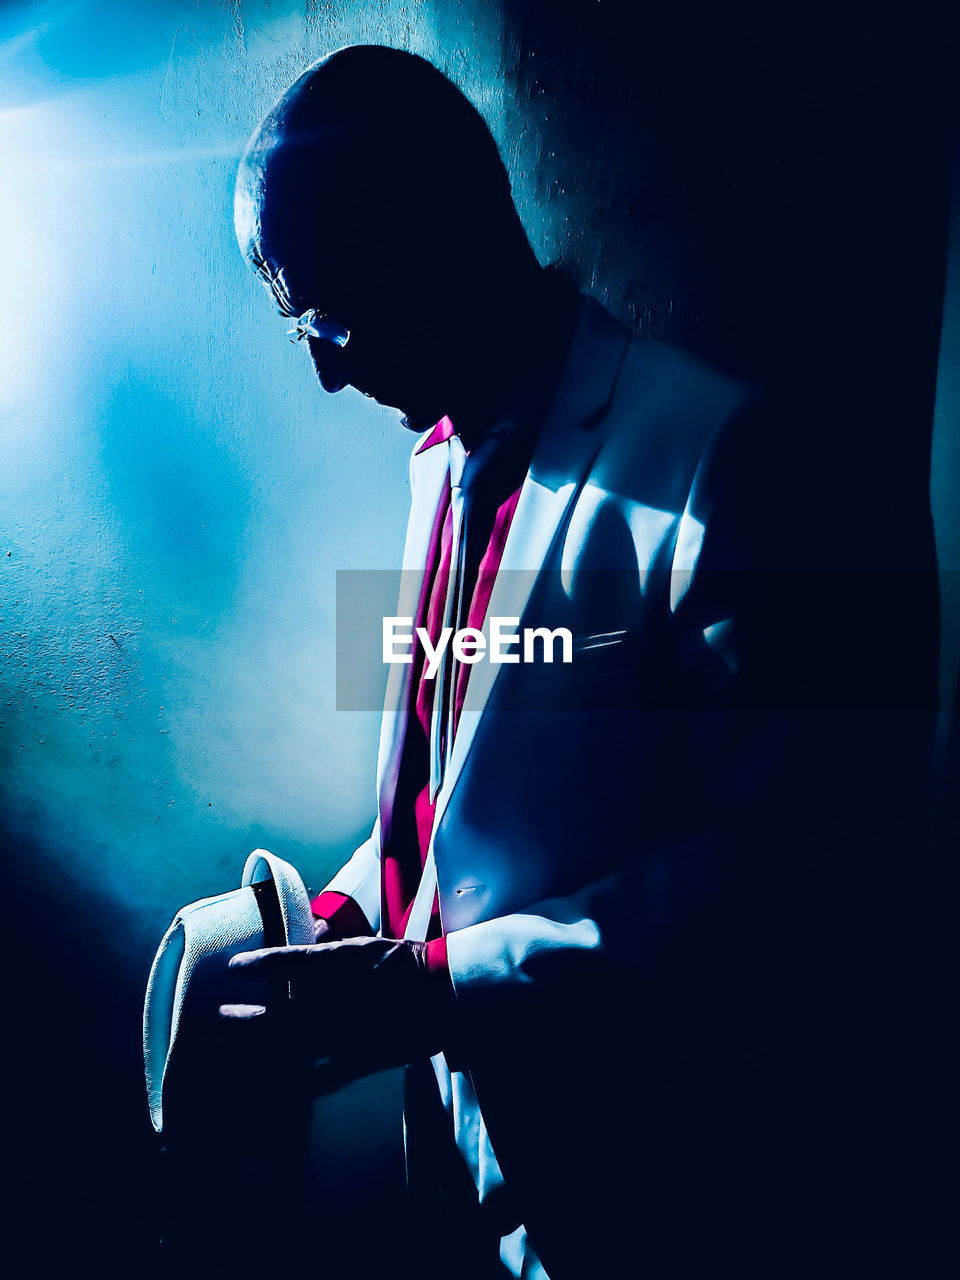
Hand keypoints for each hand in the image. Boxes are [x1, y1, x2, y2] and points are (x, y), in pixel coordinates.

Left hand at [219, 936, 454, 1092]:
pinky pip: (320, 1079)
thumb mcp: (368, 945)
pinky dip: (293, 1085)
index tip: (233, 968)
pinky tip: (270, 1088)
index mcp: (340, 965)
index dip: (258, 965)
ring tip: (232, 1052)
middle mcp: (337, 999)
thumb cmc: (407, 963)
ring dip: (257, 1051)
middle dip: (244, 1019)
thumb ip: (336, 947)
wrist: (447, 991)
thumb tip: (315, 935)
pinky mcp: (359, 1059)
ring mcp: (347, 1033)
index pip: (289, 963)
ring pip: (291, 1048)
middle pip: (279, 1014)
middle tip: (219, 1018)